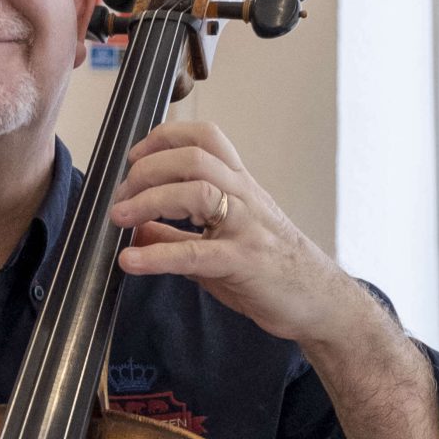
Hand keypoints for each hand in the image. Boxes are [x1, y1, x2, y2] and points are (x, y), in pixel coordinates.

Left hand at [110, 120, 358, 344]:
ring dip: (149, 200)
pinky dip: (157, 256)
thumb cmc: (272, 269)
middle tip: (120, 196)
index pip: (204, 138)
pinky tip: (132, 261)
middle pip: (193, 157)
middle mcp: (244, 196)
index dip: (165, 138)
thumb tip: (136, 228)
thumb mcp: (219, 244)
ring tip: (121, 218)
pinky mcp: (244, 262)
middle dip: (147, 170)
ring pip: (196, 191)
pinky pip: (195, 253)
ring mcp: (246, 227)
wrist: (318, 301)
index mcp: (239, 186)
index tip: (135, 157)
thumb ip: (177, 233)